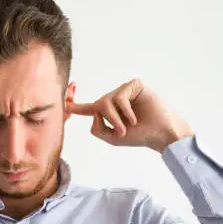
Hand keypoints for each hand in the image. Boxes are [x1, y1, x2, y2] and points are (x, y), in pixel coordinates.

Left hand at [67, 78, 193, 152]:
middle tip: (122, 131)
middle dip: (108, 120)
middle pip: (97, 106)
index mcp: (107, 112)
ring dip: (116, 118)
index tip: (62, 96)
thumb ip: (96, 128)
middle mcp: (113, 99)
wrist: (159, 134)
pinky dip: (126, 111)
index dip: (73, 103)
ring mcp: (124, 91)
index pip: (86, 107)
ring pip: (106, 102)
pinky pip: (120, 97)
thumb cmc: (138, 136)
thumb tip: (94, 112)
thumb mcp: (111, 138)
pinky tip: (135, 117)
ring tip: (129, 125)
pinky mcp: (134, 85)